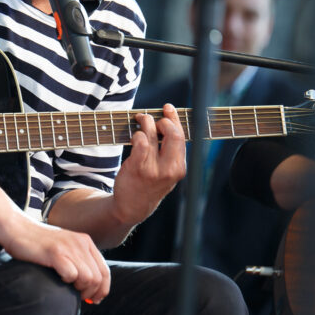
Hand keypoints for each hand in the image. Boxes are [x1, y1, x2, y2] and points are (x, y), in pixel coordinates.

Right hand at [0, 213, 110, 303]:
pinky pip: (71, 275)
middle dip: (91, 293)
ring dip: (79, 288)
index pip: (104, 271)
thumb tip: (91, 286)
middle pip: (98, 278)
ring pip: (88, 278)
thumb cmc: (38, 242)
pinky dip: (66, 281)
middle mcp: (80, 243)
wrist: (16, 228)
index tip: (94, 300)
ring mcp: (68, 247)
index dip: (102, 289)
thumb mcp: (64, 246)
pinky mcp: (55, 252)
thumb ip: (78, 259)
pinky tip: (58, 277)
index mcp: (85, 241)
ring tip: (68, 287)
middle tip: (79, 297)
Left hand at [111, 104, 185, 225]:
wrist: (132, 206)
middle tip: (153, 117)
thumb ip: (171, 151)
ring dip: (146, 122)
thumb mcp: (167, 171)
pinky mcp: (137, 167)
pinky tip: (135, 135)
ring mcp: (153, 169)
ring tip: (140, 120)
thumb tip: (169, 121)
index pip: (182, 137)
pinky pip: (140, 141)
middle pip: (172, 133)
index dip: (175, 119)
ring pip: (153, 134)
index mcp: (180, 168)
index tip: (168, 108)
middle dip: (163, 120)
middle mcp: (170, 169)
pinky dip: (137, 134)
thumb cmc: (149, 184)